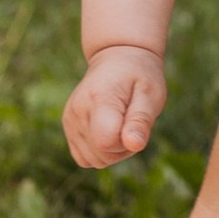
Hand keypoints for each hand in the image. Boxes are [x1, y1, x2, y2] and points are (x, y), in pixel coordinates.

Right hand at [64, 43, 166, 166]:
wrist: (118, 58)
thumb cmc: (139, 75)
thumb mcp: (150, 93)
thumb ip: (141, 121)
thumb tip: (135, 145)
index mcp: (99, 99)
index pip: (106, 143)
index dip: (127, 142)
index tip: (135, 121)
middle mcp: (78, 110)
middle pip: (100, 155)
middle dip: (122, 148)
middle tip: (131, 121)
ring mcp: (70, 118)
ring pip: (92, 160)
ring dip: (112, 151)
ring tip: (121, 124)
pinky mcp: (68, 125)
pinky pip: (84, 157)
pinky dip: (99, 152)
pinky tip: (109, 131)